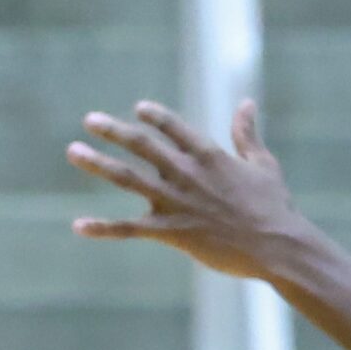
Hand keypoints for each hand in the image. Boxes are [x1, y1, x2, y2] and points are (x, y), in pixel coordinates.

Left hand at [69, 99, 320, 283]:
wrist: (277, 246)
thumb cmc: (274, 207)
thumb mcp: (263, 163)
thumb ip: (246, 134)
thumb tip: (246, 103)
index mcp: (209, 154)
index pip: (174, 127)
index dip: (155, 117)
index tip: (138, 109)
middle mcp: (186, 173)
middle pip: (142, 145)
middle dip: (113, 131)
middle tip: (89, 120)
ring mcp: (175, 201)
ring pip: (127, 178)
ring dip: (98, 163)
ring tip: (73, 151)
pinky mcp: (171, 231)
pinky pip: (129, 228)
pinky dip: (103, 227)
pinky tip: (79, 225)